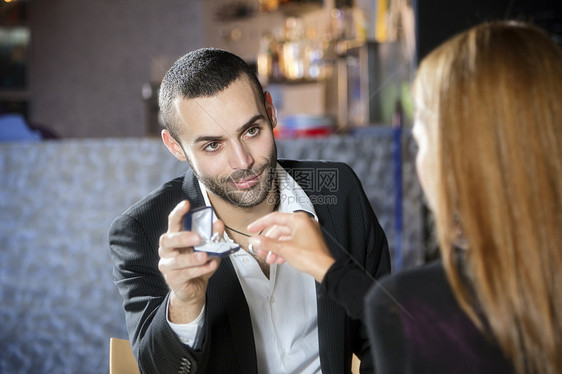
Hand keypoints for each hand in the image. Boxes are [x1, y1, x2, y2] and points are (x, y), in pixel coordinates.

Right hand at [158, 200, 223, 322]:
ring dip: (192, 258)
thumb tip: (218, 223)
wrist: (194, 289)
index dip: (178, 212)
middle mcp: (167, 250)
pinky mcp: (172, 279)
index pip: (173, 222)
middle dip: (182, 237)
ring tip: (205, 256)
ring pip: (175, 260)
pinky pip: (184, 274)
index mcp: (175, 238)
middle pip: (167, 240)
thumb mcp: (210, 249)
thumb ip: (214, 237)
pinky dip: (199, 270)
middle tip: (198, 237)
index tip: (186, 204)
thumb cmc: (199, 265)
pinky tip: (210, 265)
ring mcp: (167, 265)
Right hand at [247, 212, 334, 282]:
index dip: (260, 224)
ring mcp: (308, 232)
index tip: (252, 228)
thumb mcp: (283, 249)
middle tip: (260, 249)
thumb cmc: (311, 257)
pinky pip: (292, 243)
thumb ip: (267, 243)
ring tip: (269, 258)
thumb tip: (256, 240)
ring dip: (275, 248)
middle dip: (268, 242)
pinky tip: (279, 258)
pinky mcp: (309, 241)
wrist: (325, 269)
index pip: (274, 218)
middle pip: (279, 230)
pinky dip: (284, 250)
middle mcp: (304, 223)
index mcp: (299, 219)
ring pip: (285, 238)